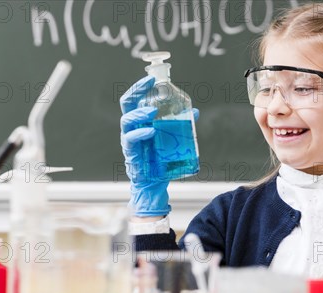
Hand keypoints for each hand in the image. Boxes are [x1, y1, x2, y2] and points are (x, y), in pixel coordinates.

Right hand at [120, 76, 169, 216]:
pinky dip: (140, 135)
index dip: (140, 87)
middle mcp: (131, 129)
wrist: (154, 184)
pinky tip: (151, 132)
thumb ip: (180, 125)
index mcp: (139, 122)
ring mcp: (129, 141)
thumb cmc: (160, 159)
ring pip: (127, 122)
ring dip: (139, 114)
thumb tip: (195, 112)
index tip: (151, 78)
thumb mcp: (172, 138)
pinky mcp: (131, 154)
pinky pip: (131, 142)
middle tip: (149, 86)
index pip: (134, 100)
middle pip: (127, 105)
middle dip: (136, 92)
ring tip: (152, 112)